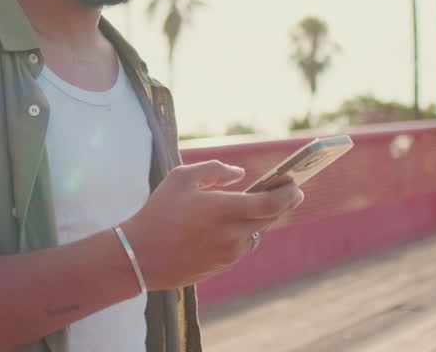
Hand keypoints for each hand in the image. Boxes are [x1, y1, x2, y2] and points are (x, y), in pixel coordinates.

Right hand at [120, 161, 303, 290]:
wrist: (140, 256)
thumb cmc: (159, 212)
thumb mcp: (182, 178)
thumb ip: (215, 170)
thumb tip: (240, 174)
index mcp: (225, 210)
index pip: (272, 203)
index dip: (288, 192)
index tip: (295, 182)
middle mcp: (233, 234)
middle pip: (271, 218)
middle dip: (283, 202)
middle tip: (289, 189)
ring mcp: (229, 254)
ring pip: (257, 232)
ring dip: (261, 218)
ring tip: (259, 203)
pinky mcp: (222, 266)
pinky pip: (242, 246)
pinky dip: (244, 232)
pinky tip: (234, 223)